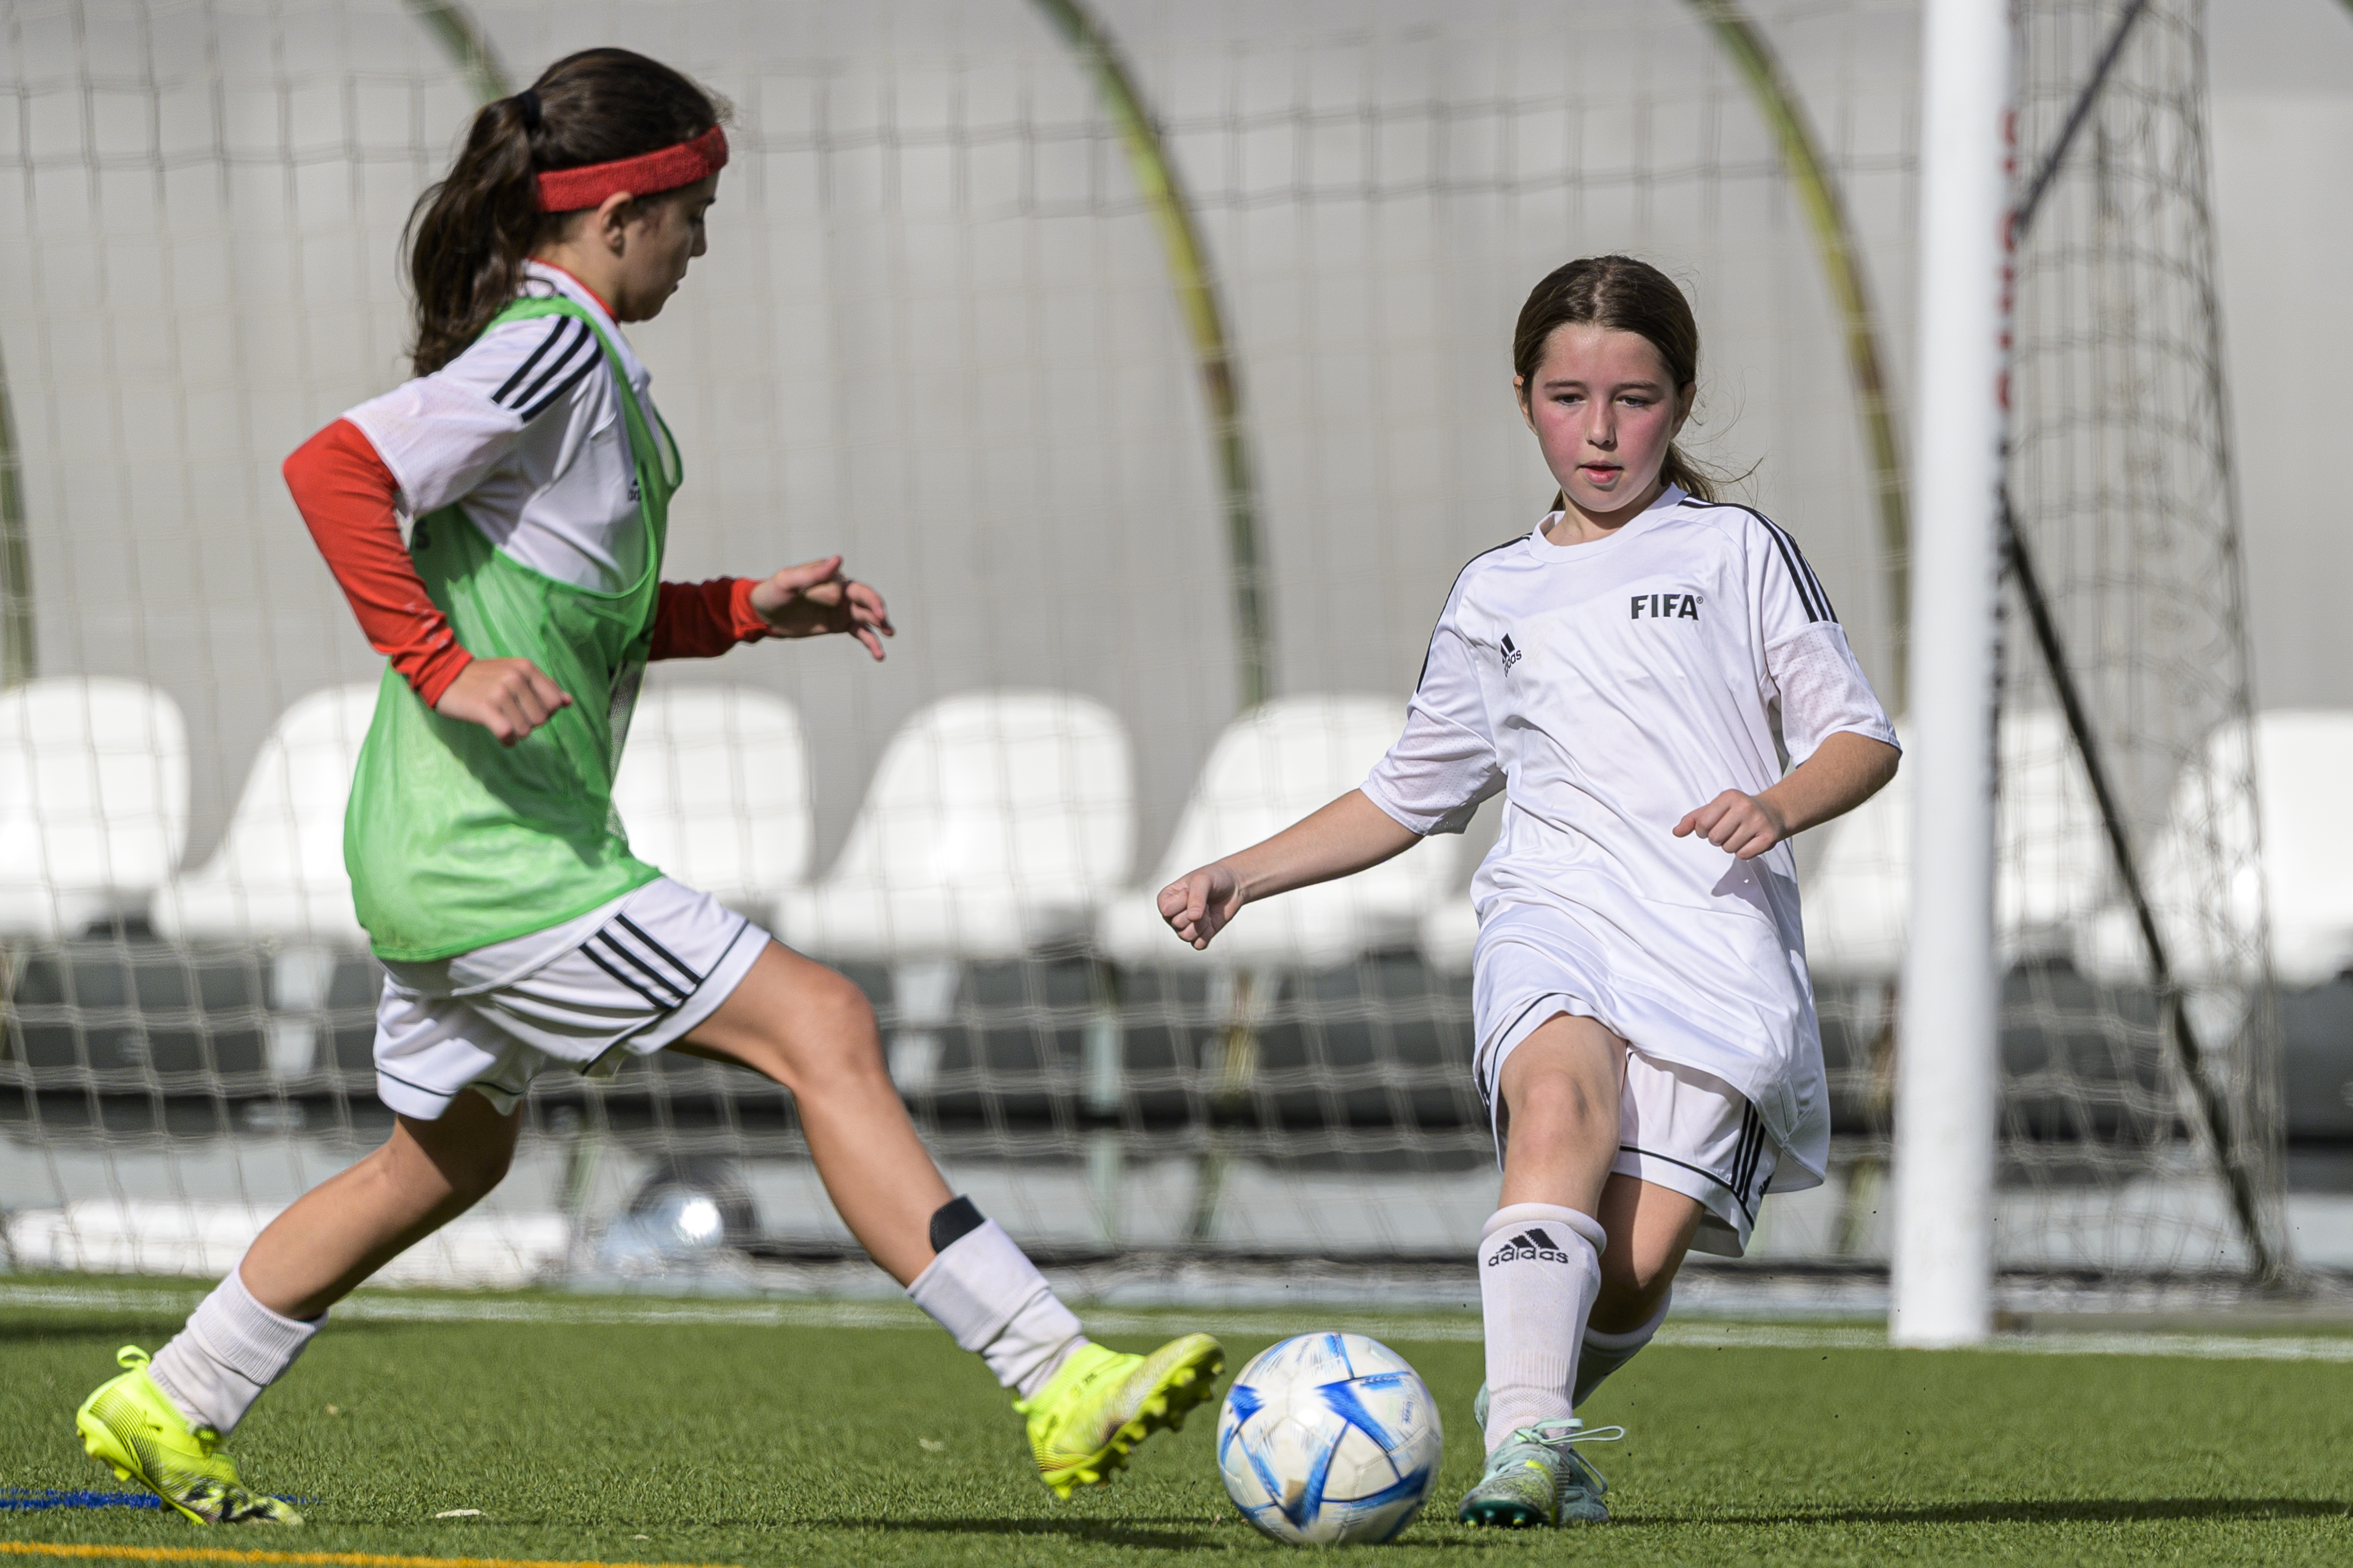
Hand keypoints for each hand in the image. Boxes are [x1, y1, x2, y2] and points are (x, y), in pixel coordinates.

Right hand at [434, 657, 572, 746]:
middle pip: (541, 719)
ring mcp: (500, 692)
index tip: (527, 709)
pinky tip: (499, 734)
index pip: (555, 702)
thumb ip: (543, 686)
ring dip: (515, 732)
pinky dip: (506, 740)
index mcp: (526, 668)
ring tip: (500, 720)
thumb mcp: (515, 673)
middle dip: (528, 723)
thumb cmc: (483, 678)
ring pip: (525, 730)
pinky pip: (507, 734)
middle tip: (509, 714)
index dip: (544, 712)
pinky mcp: (484, 707)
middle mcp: (516, 677)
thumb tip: (568, 702)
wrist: (444, 675)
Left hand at [747, 555, 893, 659]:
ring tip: (889, 635)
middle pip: (867, 601)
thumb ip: (814, 574)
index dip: (867, 600)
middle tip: (885, 623)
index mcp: (833, 578)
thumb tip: (839, 559)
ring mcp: (841, 609)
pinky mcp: (838, 625)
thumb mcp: (789, 581)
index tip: (872, 613)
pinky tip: (879, 654)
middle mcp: (842, 592)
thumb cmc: (773, 592)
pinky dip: (870, 641)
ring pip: (867, 618)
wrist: (762, 614)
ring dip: (880, 627)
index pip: (855, 589)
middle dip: (878, 611)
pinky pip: (859, 632)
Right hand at [1158, 863, 1244, 949]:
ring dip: (1202, 924)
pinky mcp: (1199, 936)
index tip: (1190, 890)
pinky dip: (1207, 934)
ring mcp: (1185, 927)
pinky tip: (1211, 921)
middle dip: (1195, 912)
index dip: (1182, 901)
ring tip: (1208, 911)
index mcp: (1167, 898)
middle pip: (1177, 924)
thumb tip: (1193, 918)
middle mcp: (1173, 915)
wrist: (1234, 886)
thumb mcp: (1203, 880)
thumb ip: (1196, 897)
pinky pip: (1198, 944)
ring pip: (1186, 936)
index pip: (1166, 909)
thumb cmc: (1214, 878)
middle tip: (1204, 901)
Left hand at [1673, 789, 1788, 859]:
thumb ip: (1693, 819)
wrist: (1773, 811)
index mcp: (1729, 797)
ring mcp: (1759, 822)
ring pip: (1729, 848)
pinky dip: (1743, 852)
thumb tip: (1676, 832)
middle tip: (1727, 831)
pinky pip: (1743, 855)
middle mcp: (1745, 807)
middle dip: (1717, 839)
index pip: (1703, 824)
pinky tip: (1749, 841)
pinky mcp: (1769, 837)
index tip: (1710, 827)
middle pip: (1715, 838)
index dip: (1702, 831)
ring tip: (1739, 834)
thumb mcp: (1715, 808)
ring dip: (1730, 846)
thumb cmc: (1738, 810)